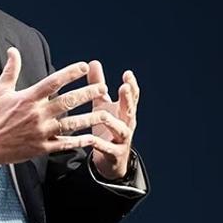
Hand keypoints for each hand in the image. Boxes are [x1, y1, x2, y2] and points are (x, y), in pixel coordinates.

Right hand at [0, 48, 130, 169]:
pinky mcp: (42, 148)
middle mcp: (36, 115)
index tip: (83, 67)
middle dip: (87, 94)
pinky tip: (92, 138)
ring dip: (89, 118)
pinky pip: (64, 145)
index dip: (70, 73)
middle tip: (102, 88)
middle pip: (67, 102)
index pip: (53, 82)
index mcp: (27, 98)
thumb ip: (10, 69)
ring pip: (71, 124)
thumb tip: (13, 51)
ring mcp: (41, 132)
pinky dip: (79, 142)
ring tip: (104, 113)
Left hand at [86, 62, 139, 179]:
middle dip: (127, 99)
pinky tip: (90, 139)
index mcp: (124, 111)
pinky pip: (106, 148)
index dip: (132, 86)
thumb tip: (93, 62)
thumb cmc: (106, 128)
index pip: (132, 97)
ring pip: (121, 130)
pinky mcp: (113, 154)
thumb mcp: (102, 105)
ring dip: (113, 122)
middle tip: (124, 87)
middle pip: (130, 110)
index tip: (128, 73)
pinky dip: (99, 143)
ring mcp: (122, 140)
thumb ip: (98, 85)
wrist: (110, 160)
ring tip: (104, 115)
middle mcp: (127, 124)